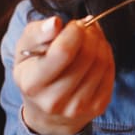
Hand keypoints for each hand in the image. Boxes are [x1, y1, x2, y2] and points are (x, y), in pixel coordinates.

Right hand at [12, 16, 114, 134]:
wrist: (46, 111)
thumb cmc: (34, 71)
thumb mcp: (24, 49)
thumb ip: (37, 33)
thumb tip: (55, 23)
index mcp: (32, 83)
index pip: (64, 51)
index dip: (75, 31)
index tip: (74, 24)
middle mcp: (54, 100)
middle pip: (87, 56)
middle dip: (90, 34)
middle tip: (86, 27)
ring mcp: (77, 107)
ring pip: (101, 63)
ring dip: (100, 42)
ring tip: (91, 38)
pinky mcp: (97, 108)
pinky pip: (110, 72)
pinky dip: (107, 56)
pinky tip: (97, 52)